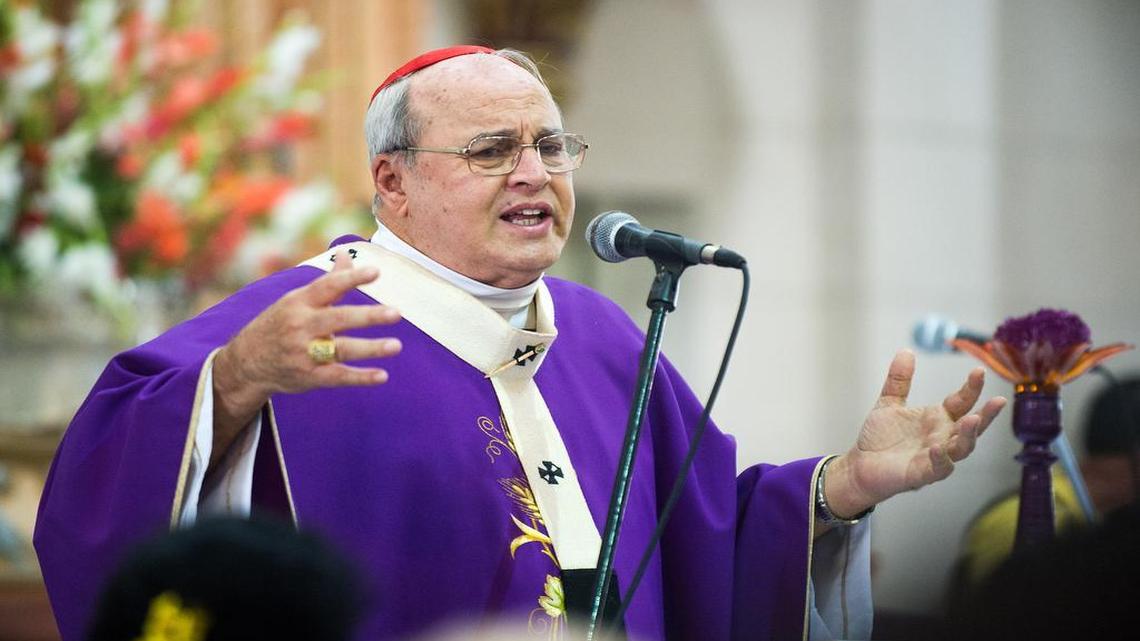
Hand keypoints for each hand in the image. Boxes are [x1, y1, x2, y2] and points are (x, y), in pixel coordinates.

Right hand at [210, 249, 401, 465]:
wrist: (246, 362)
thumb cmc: (281, 323)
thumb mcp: (298, 300)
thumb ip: (328, 280)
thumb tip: (346, 252)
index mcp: (300, 302)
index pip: (328, 286)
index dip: (351, 278)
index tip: (375, 272)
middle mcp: (301, 325)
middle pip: (338, 318)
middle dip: (368, 316)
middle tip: (396, 313)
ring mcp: (304, 352)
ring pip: (341, 349)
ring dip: (370, 348)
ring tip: (395, 345)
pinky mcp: (308, 376)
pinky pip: (337, 377)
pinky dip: (360, 378)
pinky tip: (382, 375)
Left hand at [824, 350, 1006, 517]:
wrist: (860, 465)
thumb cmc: (880, 437)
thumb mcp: (889, 402)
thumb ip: (899, 379)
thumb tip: (906, 350)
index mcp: (938, 419)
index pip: (962, 402)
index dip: (972, 388)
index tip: (979, 371)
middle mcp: (943, 437)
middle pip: (973, 427)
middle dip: (987, 414)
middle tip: (999, 400)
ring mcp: (935, 456)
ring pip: (963, 448)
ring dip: (969, 435)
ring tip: (973, 419)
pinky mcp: (922, 474)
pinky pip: (939, 468)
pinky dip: (941, 459)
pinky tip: (936, 447)